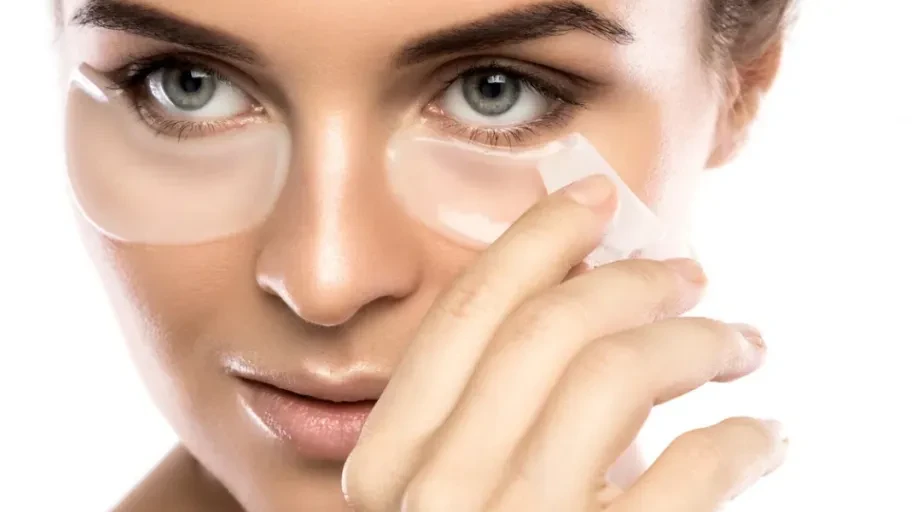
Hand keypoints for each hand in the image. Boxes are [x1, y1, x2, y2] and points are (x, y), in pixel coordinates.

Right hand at [342, 174, 786, 510]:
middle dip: (629, 280)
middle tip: (687, 274)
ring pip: (615, 377)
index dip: (534, 242)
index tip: (593, 199)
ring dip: (696, 341)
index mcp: (383, 471)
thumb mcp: (433, 505)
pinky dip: (740, 440)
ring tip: (737, 344)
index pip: (462, 318)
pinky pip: (688, 476)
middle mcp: (433, 498)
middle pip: (546, 332)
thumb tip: (576, 315)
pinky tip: (761, 436)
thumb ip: (470, 425)